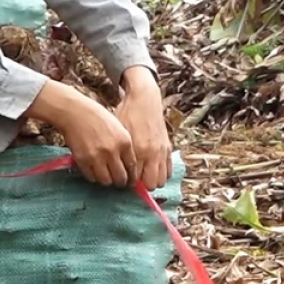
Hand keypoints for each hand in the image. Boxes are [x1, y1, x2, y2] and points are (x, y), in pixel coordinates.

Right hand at [29, 80, 136, 186]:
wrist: (75, 112)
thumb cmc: (97, 117)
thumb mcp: (118, 128)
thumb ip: (124, 147)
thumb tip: (127, 166)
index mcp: (124, 142)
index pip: (132, 167)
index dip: (131, 177)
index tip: (129, 180)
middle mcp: (112, 151)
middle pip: (120, 178)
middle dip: (119, 182)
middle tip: (117, 180)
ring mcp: (97, 156)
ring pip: (106, 181)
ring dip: (106, 180)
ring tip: (104, 175)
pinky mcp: (83, 160)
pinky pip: (91, 177)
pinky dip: (93, 176)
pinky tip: (93, 169)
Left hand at [116, 66, 171, 190]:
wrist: (144, 98)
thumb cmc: (127, 114)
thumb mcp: (119, 133)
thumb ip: (119, 152)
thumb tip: (115, 169)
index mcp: (137, 150)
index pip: (135, 179)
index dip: (128, 182)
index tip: (123, 179)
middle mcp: (152, 153)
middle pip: (151, 184)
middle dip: (142, 185)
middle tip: (134, 179)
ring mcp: (162, 151)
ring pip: (162, 180)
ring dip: (153, 180)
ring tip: (143, 174)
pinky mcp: (168, 147)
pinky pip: (169, 170)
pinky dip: (162, 173)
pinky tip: (153, 168)